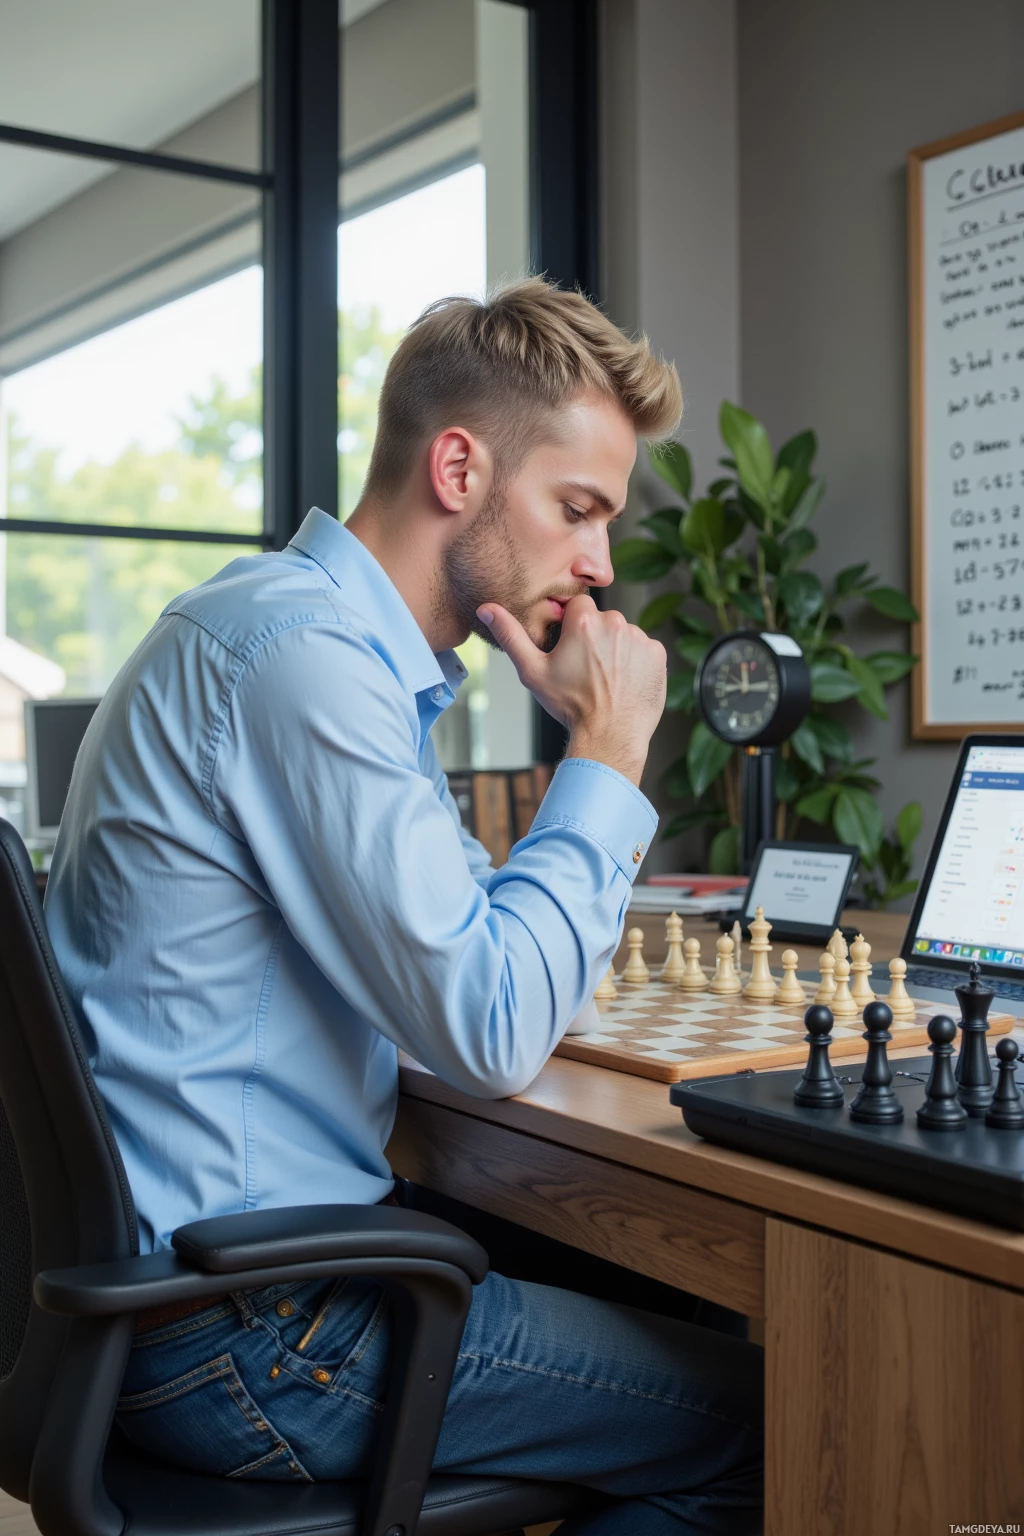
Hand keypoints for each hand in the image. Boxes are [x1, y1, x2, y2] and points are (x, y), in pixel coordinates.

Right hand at [477, 596, 665, 785]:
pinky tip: (624, 682)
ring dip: (616, 649)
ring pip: (624, 634)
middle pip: (602, 619)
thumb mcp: (533, 671)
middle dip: (595, 638)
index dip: (572, 627)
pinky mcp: (658, 654)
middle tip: (587, 669)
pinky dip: (636, 662)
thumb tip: (487, 609)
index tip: (571, 649)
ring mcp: (640, 638)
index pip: (578, 606)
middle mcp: (615, 623)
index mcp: (584, 620)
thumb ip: (511, 635)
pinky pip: (644, 649)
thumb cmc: (570, 706)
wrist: (609, 736)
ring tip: (606, 679)